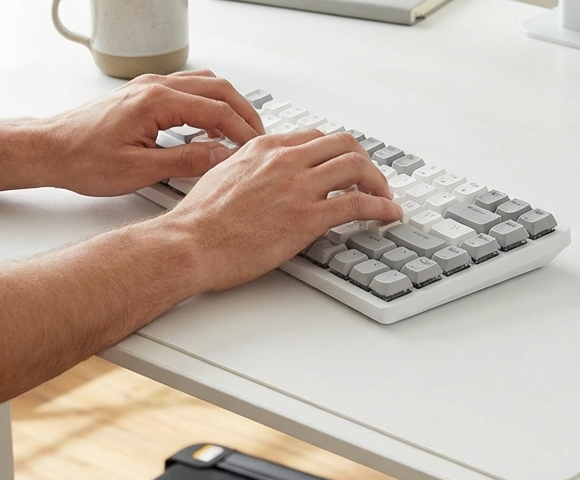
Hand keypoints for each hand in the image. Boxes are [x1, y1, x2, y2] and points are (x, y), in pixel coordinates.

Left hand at [40, 69, 262, 196]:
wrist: (48, 149)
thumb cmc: (82, 159)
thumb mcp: (139, 170)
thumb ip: (185, 161)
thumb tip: (221, 156)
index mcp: (156, 101)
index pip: (216, 111)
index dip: (243, 132)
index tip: (257, 149)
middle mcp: (154, 86)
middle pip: (218, 89)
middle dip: (244, 113)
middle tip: (258, 139)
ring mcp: (148, 87)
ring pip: (204, 84)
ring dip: (227, 105)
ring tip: (240, 132)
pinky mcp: (142, 94)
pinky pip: (187, 89)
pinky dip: (207, 104)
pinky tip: (208, 128)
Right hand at [163, 129, 402, 292]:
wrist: (190, 243)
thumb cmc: (198, 220)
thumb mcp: (221, 175)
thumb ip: (248, 169)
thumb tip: (258, 176)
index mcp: (264, 147)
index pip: (315, 137)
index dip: (336, 152)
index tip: (343, 167)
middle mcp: (285, 160)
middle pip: (343, 144)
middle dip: (364, 162)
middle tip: (371, 181)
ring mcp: (299, 187)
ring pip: (357, 167)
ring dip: (378, 182)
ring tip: (384, 198)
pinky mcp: (308, 217)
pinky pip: (359, 204)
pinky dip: (382, 207)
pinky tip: (389, 215)